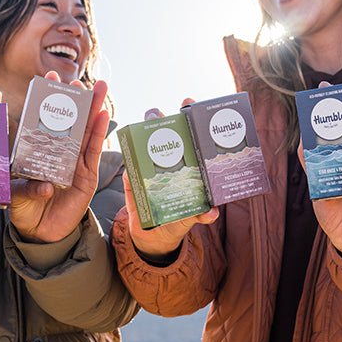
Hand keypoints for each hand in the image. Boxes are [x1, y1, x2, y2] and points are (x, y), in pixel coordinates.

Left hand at [8, 75, 113, 243]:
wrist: (40, 233)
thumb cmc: (23, 210)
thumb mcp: (18, 194)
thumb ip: (27, 187)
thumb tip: (44, 186)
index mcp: (37, 150)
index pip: (42, 119)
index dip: (46, 99)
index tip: (47, 78)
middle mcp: (57, 152)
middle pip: (67, 120)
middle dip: (73, 99)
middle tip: (75, 79)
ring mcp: (74, 162)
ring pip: (84, 130)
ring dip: (92, 109)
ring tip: (99, 87)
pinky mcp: (86, 176)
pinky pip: (93, 151)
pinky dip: (99, 133)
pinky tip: (104, 114)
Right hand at [120, 99, 218, 260]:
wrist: (153, 236)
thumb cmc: (178, 220)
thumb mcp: (191, 217)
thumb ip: (201, 214)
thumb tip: (212, 213)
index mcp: (187, 165)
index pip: (190, 136)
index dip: (190, 117)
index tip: (189, 104)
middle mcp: (168, 161)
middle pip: (167, 133)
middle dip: (165, 117)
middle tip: (162, 111)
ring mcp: (149, 167)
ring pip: (146, 141)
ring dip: (146, 128)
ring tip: (149, 116)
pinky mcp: (133, 177)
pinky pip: (130, 163)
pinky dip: (130, 155)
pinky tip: (130, 148)